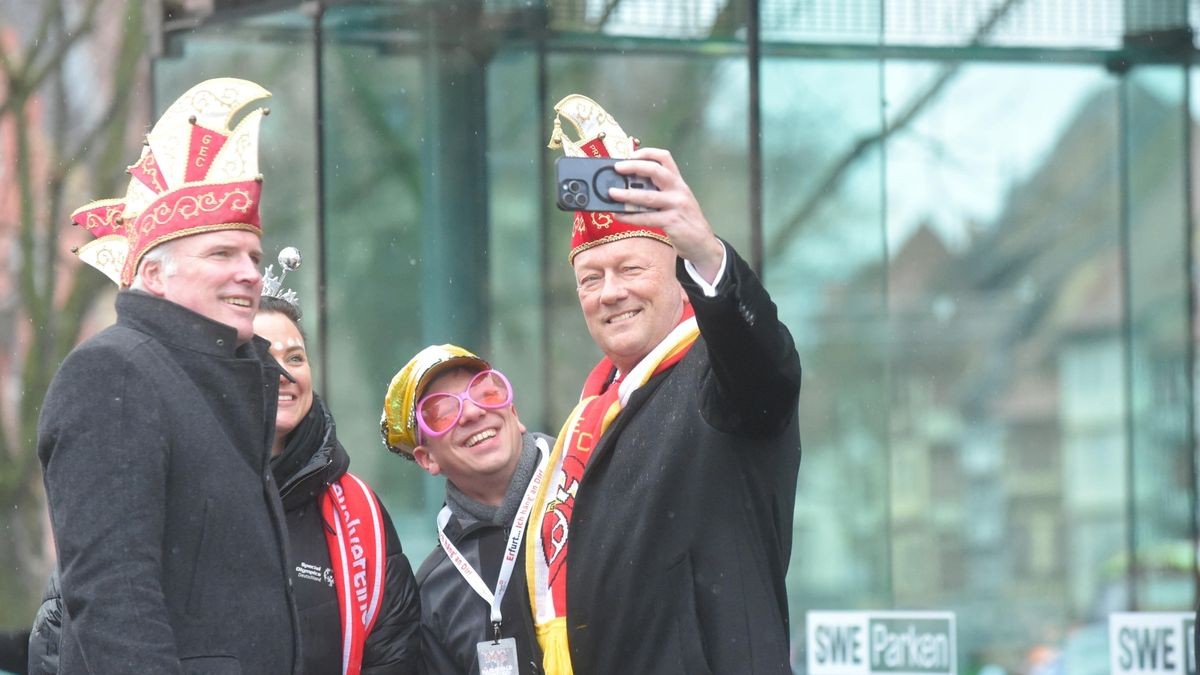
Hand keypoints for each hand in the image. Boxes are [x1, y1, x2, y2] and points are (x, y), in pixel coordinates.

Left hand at [608, 147, 725, 282]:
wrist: (703, 243)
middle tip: (617, 168)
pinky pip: (646, 217)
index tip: (630, 155)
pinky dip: (630, 216)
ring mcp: (676, 205)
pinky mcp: (672, 221)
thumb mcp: (677, 200)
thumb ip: (660, 192)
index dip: (647, 153)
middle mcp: (678, 190)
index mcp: (678, 182)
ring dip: (627, 194)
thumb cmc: (685, 221)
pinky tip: (618, 215)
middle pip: (655, 170)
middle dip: (634, 166)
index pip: (664, 158)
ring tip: (612, 193)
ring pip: (648, 196)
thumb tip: (630, 186)